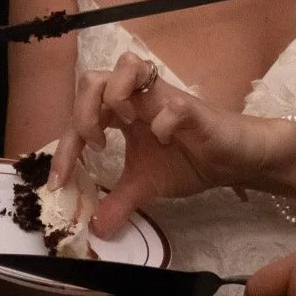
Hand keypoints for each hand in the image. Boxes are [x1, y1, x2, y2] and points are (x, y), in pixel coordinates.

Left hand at [50, 53, 295, 238]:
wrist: (236, 160)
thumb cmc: (191, 161)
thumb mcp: (146, 186)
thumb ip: (119, 203)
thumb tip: (96, 229)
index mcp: (123, 111)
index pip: (80, 115)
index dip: (64, 149)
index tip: (58, 183)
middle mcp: (138, 97)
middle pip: (93, 78)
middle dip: (81, 113)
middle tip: (94, 146)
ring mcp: (164, 99)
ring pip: (128, 66)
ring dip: (114, 97)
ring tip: (118, 131)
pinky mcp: (193, 110)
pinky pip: (171, 105)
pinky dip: (161, 123)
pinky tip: (162, 141)